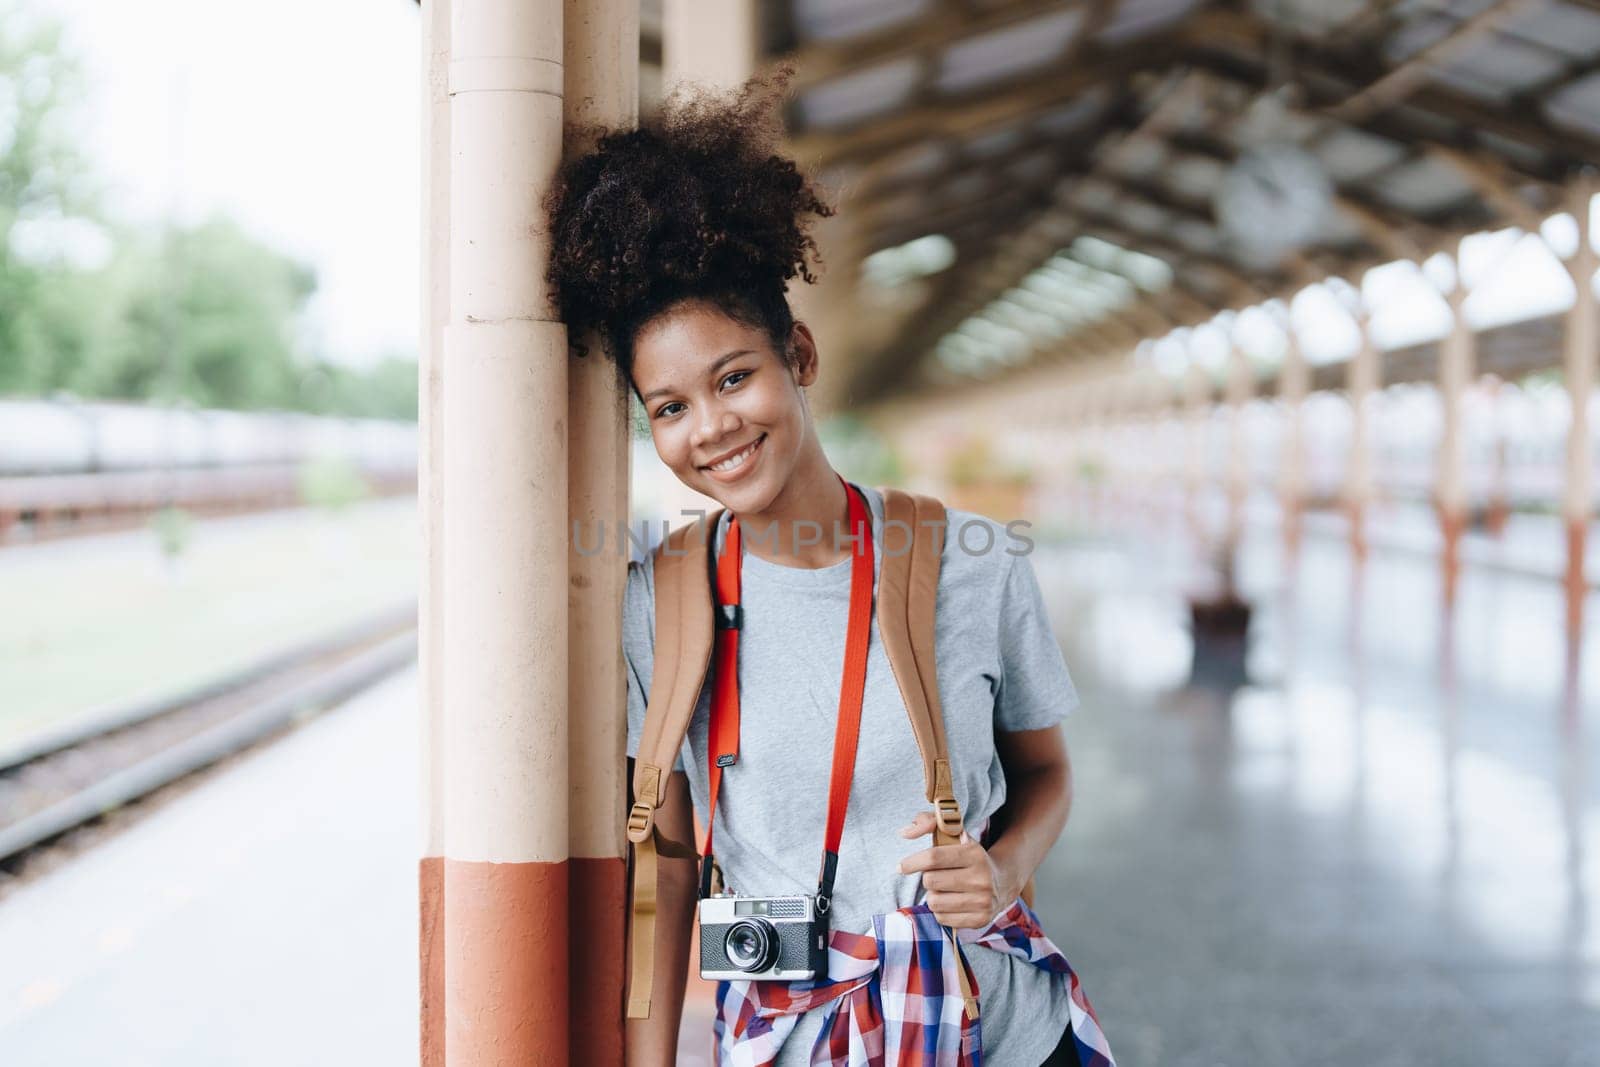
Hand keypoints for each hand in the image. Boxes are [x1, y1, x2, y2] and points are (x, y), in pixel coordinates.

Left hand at [896, 811, 1017, 930]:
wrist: (1002, 882)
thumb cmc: (967, 856)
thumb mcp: (955, 834)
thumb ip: (928, 822)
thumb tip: (904, 832)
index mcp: (975, 854)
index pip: (934, 857)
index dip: (913, 862)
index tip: (901, 866)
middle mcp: (981, 878)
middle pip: (930, 881)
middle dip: (927, 878)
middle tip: (936, 876)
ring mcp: (983, 901)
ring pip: (934, 902)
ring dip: (933, 896)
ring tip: (945, 890)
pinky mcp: (980, 920)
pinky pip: (942, 918)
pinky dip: (941, 911)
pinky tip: (952, 903)